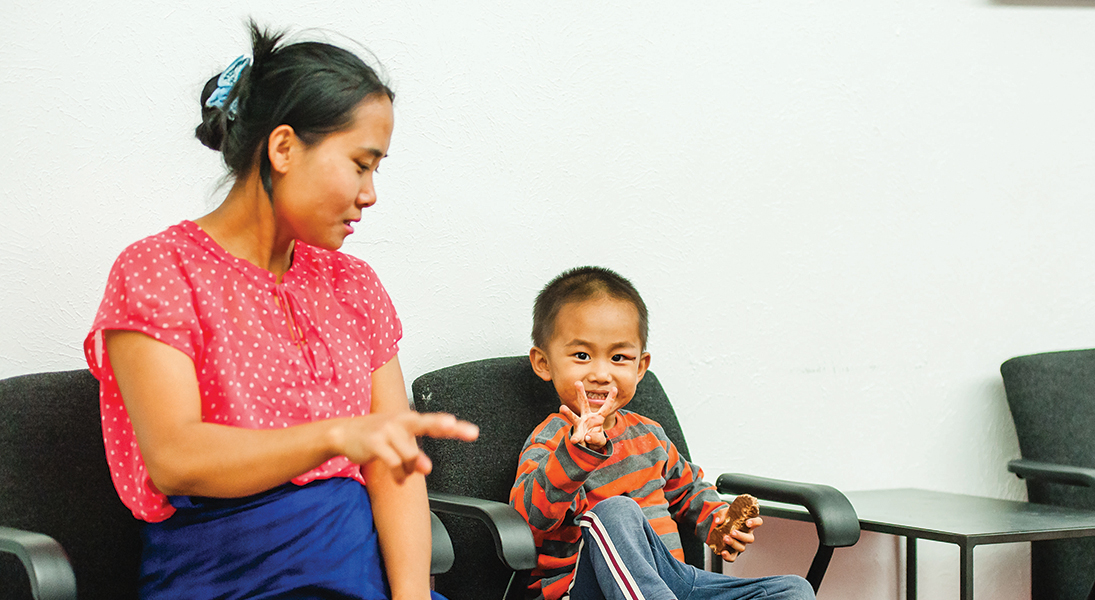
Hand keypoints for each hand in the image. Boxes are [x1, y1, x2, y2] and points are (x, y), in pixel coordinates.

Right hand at [336, 411, 478, 482]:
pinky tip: (399, 478)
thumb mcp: (398, 443)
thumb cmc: (376, 436)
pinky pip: (395, 463)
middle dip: (441, 424)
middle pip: (425, 423)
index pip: (435, 423)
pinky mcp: (376, 442)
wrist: (344, 432)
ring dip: (410, 469)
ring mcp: (388, 430)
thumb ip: (415, 454)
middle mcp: (400, 421)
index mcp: (409, 419)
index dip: (454, 427)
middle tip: (452, 425)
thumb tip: (425, 469)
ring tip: (403, 473)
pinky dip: (399, 475)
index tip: (472, 432)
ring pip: (411, 456)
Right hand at [559, 382, 623, 450]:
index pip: (606, 407)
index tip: (615, 388)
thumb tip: (587, 436)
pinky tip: (575, 440)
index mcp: (598, 418)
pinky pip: (576, 436)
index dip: (610, 399)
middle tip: (577, 382)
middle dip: (580, 393)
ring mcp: (580, 425)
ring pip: (574, 417)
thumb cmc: (595, 440)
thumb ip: (596, 438)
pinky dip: (576, 438)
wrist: (587, 447)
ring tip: (562, 407)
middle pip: (584, 404)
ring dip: (568, 412)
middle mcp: (587, 418)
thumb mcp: (600, 440)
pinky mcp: (577, 434)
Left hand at [711, 506, 762, 562]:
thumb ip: (722, 514)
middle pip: (750, 538)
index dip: (755, 522)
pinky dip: (728, 556)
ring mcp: (740, 544)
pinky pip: (733, 557)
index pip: (758, 522)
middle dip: (741, 536)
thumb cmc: (728, 519)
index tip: (748, 523)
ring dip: (733, 543)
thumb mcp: (725, 512)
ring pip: (741, 548)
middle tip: (733, 532)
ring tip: (725, 538)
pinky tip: (723, 552)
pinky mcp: (733, 552)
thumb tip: (718, 521)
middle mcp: (746, 535)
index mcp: (748, 524)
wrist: (720, 527)